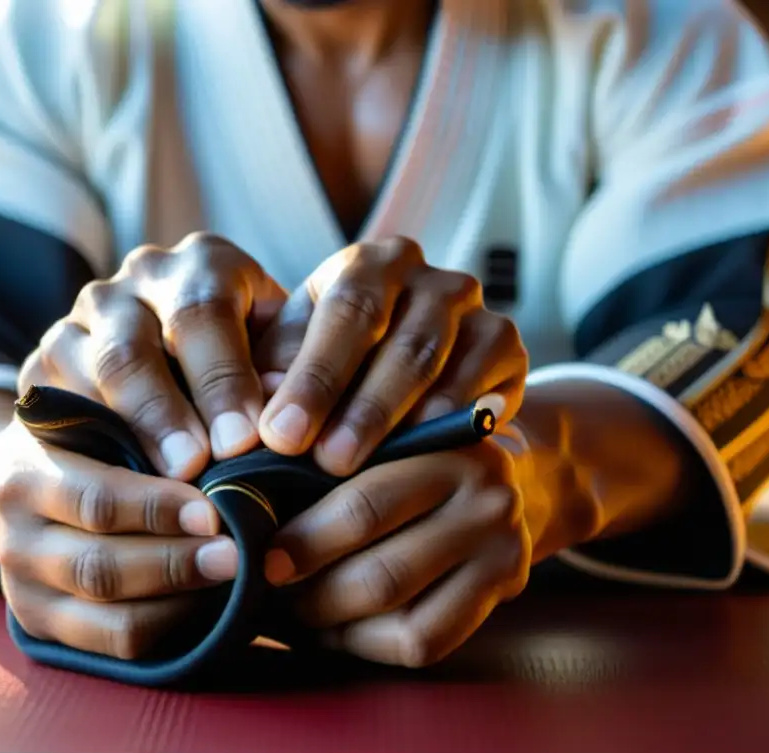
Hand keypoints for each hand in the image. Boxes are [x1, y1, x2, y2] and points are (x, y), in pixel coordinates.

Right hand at [0, 418, 240, 659]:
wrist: (3, 480)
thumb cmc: (70, 434)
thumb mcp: (86, 405)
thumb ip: (137, 419)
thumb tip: (216, 440)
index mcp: (25, 476)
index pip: (95, 500)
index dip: (155, 510)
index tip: (211, 511)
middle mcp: (16, 541)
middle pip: (100, 569)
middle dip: (174, 565)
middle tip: (236, 555)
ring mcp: (25, 592)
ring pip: (109, 619)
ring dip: (177, 604)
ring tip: (232, 584)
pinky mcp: (42, 628)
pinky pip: (113, 645)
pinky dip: (166, 632)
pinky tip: (208, 607)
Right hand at [18, 232, 286, 479]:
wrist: (177, 362)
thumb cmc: (254, 364)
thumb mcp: (280, 351)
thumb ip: (286, 369)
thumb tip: (287, 409)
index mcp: (199, 265)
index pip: (201, 312)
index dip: (221, 379)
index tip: (243, 440)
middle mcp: (128, 288)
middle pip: (129, 350)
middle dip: (161, 413)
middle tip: (193, 468)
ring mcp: (74, 328)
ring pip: (79, 383)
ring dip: (118, 440)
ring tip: (154, 486)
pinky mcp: (38, 374)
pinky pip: (46, 416)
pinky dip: (82, 461)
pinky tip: (114, 497)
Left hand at [254, 237, 527, 475]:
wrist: (408, 378)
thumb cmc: (334, 367)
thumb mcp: (295, 361)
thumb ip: (277, 379)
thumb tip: (264, 420)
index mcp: (364, 266)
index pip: (345, 311)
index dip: (314, 376)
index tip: (281, 435)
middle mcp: (423, 275)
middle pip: (398, 339)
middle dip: (360, 406)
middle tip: (326, 463)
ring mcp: (470, 306)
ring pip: (438, 364)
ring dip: (399, 421)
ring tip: (367, 470)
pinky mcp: (504, 341)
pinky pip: (481, 384)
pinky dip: (452, 422)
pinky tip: (424, 455)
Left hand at [266, 439, 532, 667]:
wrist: (507, 475)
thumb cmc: (416, 452)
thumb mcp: (386, 433)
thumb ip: (333, 450)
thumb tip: (246, 494)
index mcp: (447, 446)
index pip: (365, 507)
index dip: (305, 541)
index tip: (259, 555)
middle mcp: (486, 500)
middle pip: (382, 575)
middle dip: (311, 594)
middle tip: (265, 594)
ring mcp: (503, 551)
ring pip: (401, 617)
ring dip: (333, 625)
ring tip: (290, 613)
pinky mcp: (509, 592)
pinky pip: (426, 642)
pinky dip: (368, 644)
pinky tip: (333, 629)